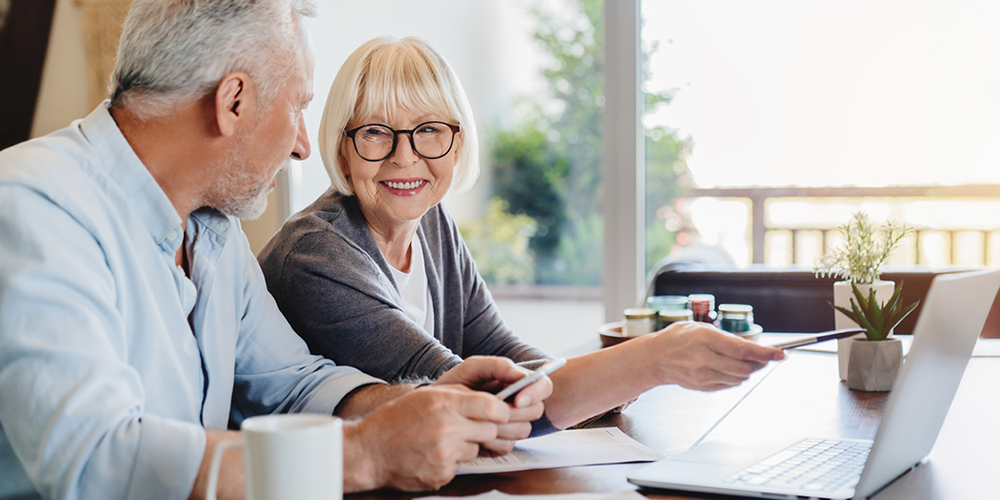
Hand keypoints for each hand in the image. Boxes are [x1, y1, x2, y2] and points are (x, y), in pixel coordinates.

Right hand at [345, 385, 508, 491]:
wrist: (369, 452)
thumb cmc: (395, 421)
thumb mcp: (427, 396)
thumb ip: (460, 396)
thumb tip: (492, 400)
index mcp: (445, 403)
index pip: (494, 408)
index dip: (501, 411)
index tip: (498, 413)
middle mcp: (447, 428)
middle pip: (491, 430)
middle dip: (485, 429)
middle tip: (468, 428)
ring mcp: (445, 454)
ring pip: (476, 449)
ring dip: (466, 446)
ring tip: (442, 440)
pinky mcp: (442, 474)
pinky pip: (461, 466)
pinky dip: (451, 461)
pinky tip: (432, 454)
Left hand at [437, 356, 549, 453]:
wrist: (433, 409)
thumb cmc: (455, 384)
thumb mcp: (473, 368)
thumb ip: (498, 366)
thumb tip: (521, 376)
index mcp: (516, 383)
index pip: (544, 386)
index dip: (535, 393)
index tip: (518, 399)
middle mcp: (518, 404)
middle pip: (536, 410)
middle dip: (516, 412)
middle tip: (495, 411)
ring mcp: (510, 424)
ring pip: (524, 430)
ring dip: (503, 427)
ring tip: (480, 420)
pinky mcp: (500, 442)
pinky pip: (508, 446)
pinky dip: (492, 441)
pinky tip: (477, 433)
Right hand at [645, 321, 784, 390]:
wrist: (655, 358)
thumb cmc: (678, 339)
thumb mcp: (700, 328)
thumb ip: (726, 338)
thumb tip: (753, 349)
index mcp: (704, 339)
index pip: (742, 350)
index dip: (765, 353)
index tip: (780, 354)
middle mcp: (703, 359)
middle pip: (744, 367)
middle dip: (758, 363)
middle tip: (763, 356)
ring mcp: (702, 376)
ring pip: (739, 378)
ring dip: (747, 370)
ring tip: (740, 360)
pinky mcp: (703, 387)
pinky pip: (730, 385)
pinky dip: (735, 377)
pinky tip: (726, 367)